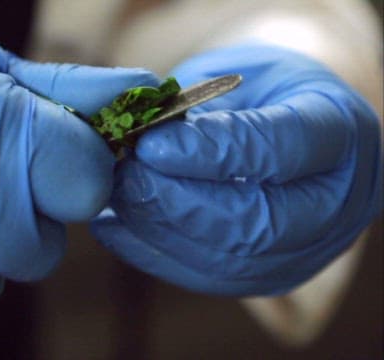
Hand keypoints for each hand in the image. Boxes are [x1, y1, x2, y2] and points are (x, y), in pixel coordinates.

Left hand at [91, 44, 381, 295]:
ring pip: (228, 261)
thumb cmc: (264, 94)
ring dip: (159, 230)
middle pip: (256, 223)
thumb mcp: (243, 76)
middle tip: (125, 176)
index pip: (280, 148)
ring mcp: (301, 250)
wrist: (292, 131)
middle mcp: (331, 203)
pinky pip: (205, 278)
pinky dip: (150, 253)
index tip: (151, 146)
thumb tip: (143, 140)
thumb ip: (203, 107)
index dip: (213, 151)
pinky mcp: (264, 276)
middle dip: (178, 203)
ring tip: (116, 195)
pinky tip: (112, 225)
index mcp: (337, 133)